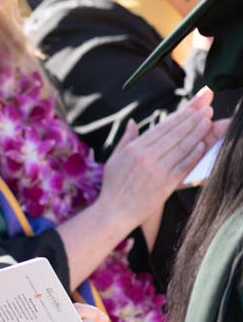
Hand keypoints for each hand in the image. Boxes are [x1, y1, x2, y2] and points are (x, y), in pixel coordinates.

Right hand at [98, 89, 213, 229]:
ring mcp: (157, 170)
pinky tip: (203, 144)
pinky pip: (184, 164)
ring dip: (197, 133)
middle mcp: (146, 157)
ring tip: (208, 123)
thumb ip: (126, 139)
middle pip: (174, 134)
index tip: (192, 108)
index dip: (179, 116)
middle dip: (192, 120)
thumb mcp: (114, 159)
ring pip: (182, 147)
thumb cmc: (113, 187)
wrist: (114, 212)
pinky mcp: (166, 183)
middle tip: (206, 110)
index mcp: (134, 149)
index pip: (161, 128)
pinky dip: (195, 153)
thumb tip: (133, 122)